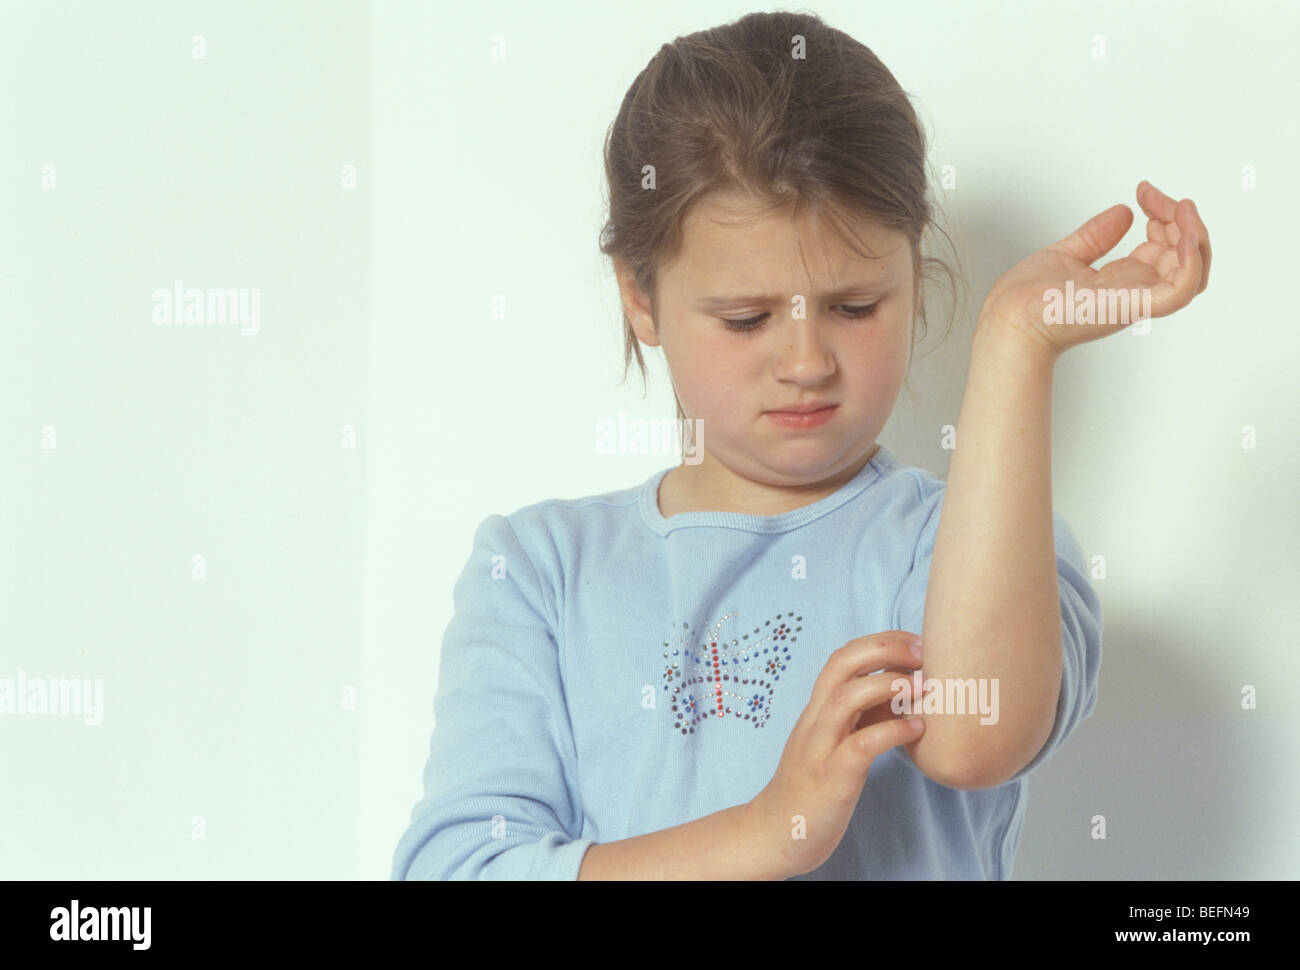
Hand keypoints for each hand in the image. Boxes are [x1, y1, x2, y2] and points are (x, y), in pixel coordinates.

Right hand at [747, 631, 924, 878]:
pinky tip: (917, 729)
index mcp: (817, 710)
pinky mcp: (831, 777)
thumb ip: (858, 718)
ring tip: (923, 686)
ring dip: (888, 684)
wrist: (773, 833)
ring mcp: (820, 747)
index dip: (880, 641)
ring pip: (846, 697)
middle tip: (924, 652)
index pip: (843, 656)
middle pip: (842, 663)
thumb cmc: (811, 788)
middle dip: (885, 648)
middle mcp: (815, 721)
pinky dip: (892, 731)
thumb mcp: (832, 743)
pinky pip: (861, 745)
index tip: (915, 643)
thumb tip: (902, 694)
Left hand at [976, 181, 1211, 355]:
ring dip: (1196, 234)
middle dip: (1180, 217)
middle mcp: (1134, 290)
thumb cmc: (1026, 299)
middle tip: (1154, 196)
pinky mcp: (1134, 305)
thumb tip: (1123, 212)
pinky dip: (1192, 262)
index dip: (1164, 214)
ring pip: (1194, 270)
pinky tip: (1182, 236)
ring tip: (1179, 208)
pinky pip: (1182, 289)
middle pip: (1185, 254)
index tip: (1143, 192)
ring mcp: (1136, 298)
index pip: (1165, 247)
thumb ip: (1097, 236)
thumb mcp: (1067, 254)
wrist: (1008, 318)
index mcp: (1122, 280)